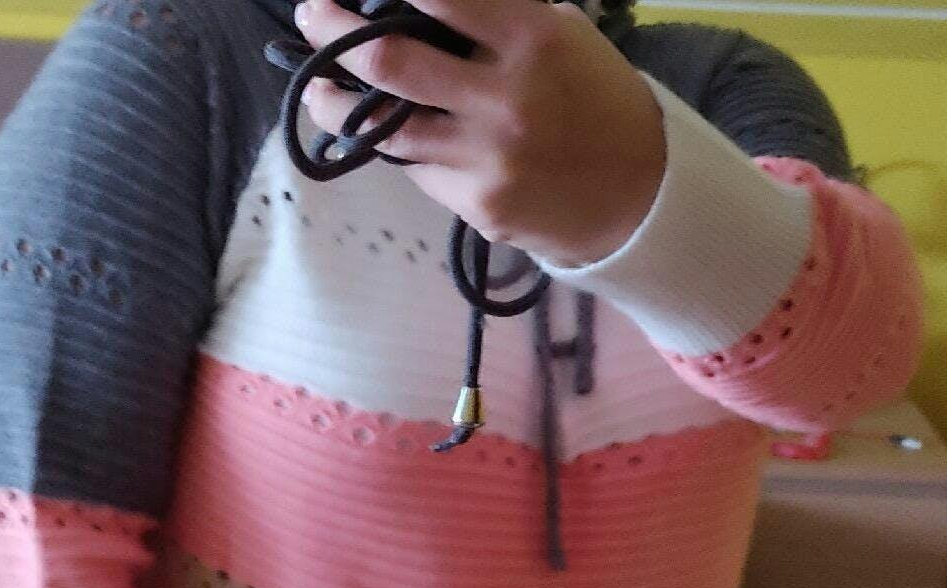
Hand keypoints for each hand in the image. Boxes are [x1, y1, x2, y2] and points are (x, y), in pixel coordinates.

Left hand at [296, 0, 665, 266]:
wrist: (638, 197)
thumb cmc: (596, 103)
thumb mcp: (562, 37)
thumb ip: (497, 19)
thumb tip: (419, 5)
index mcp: (532, 37)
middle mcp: (503, 97)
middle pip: (387, 60)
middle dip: (333, 32)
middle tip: (310, 17)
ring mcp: (485, 159)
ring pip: (383, 129)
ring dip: (336, 105)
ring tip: (318, 91)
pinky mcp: (476, 206)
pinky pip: (417, 170)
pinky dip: (396, 147)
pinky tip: (383, 135)